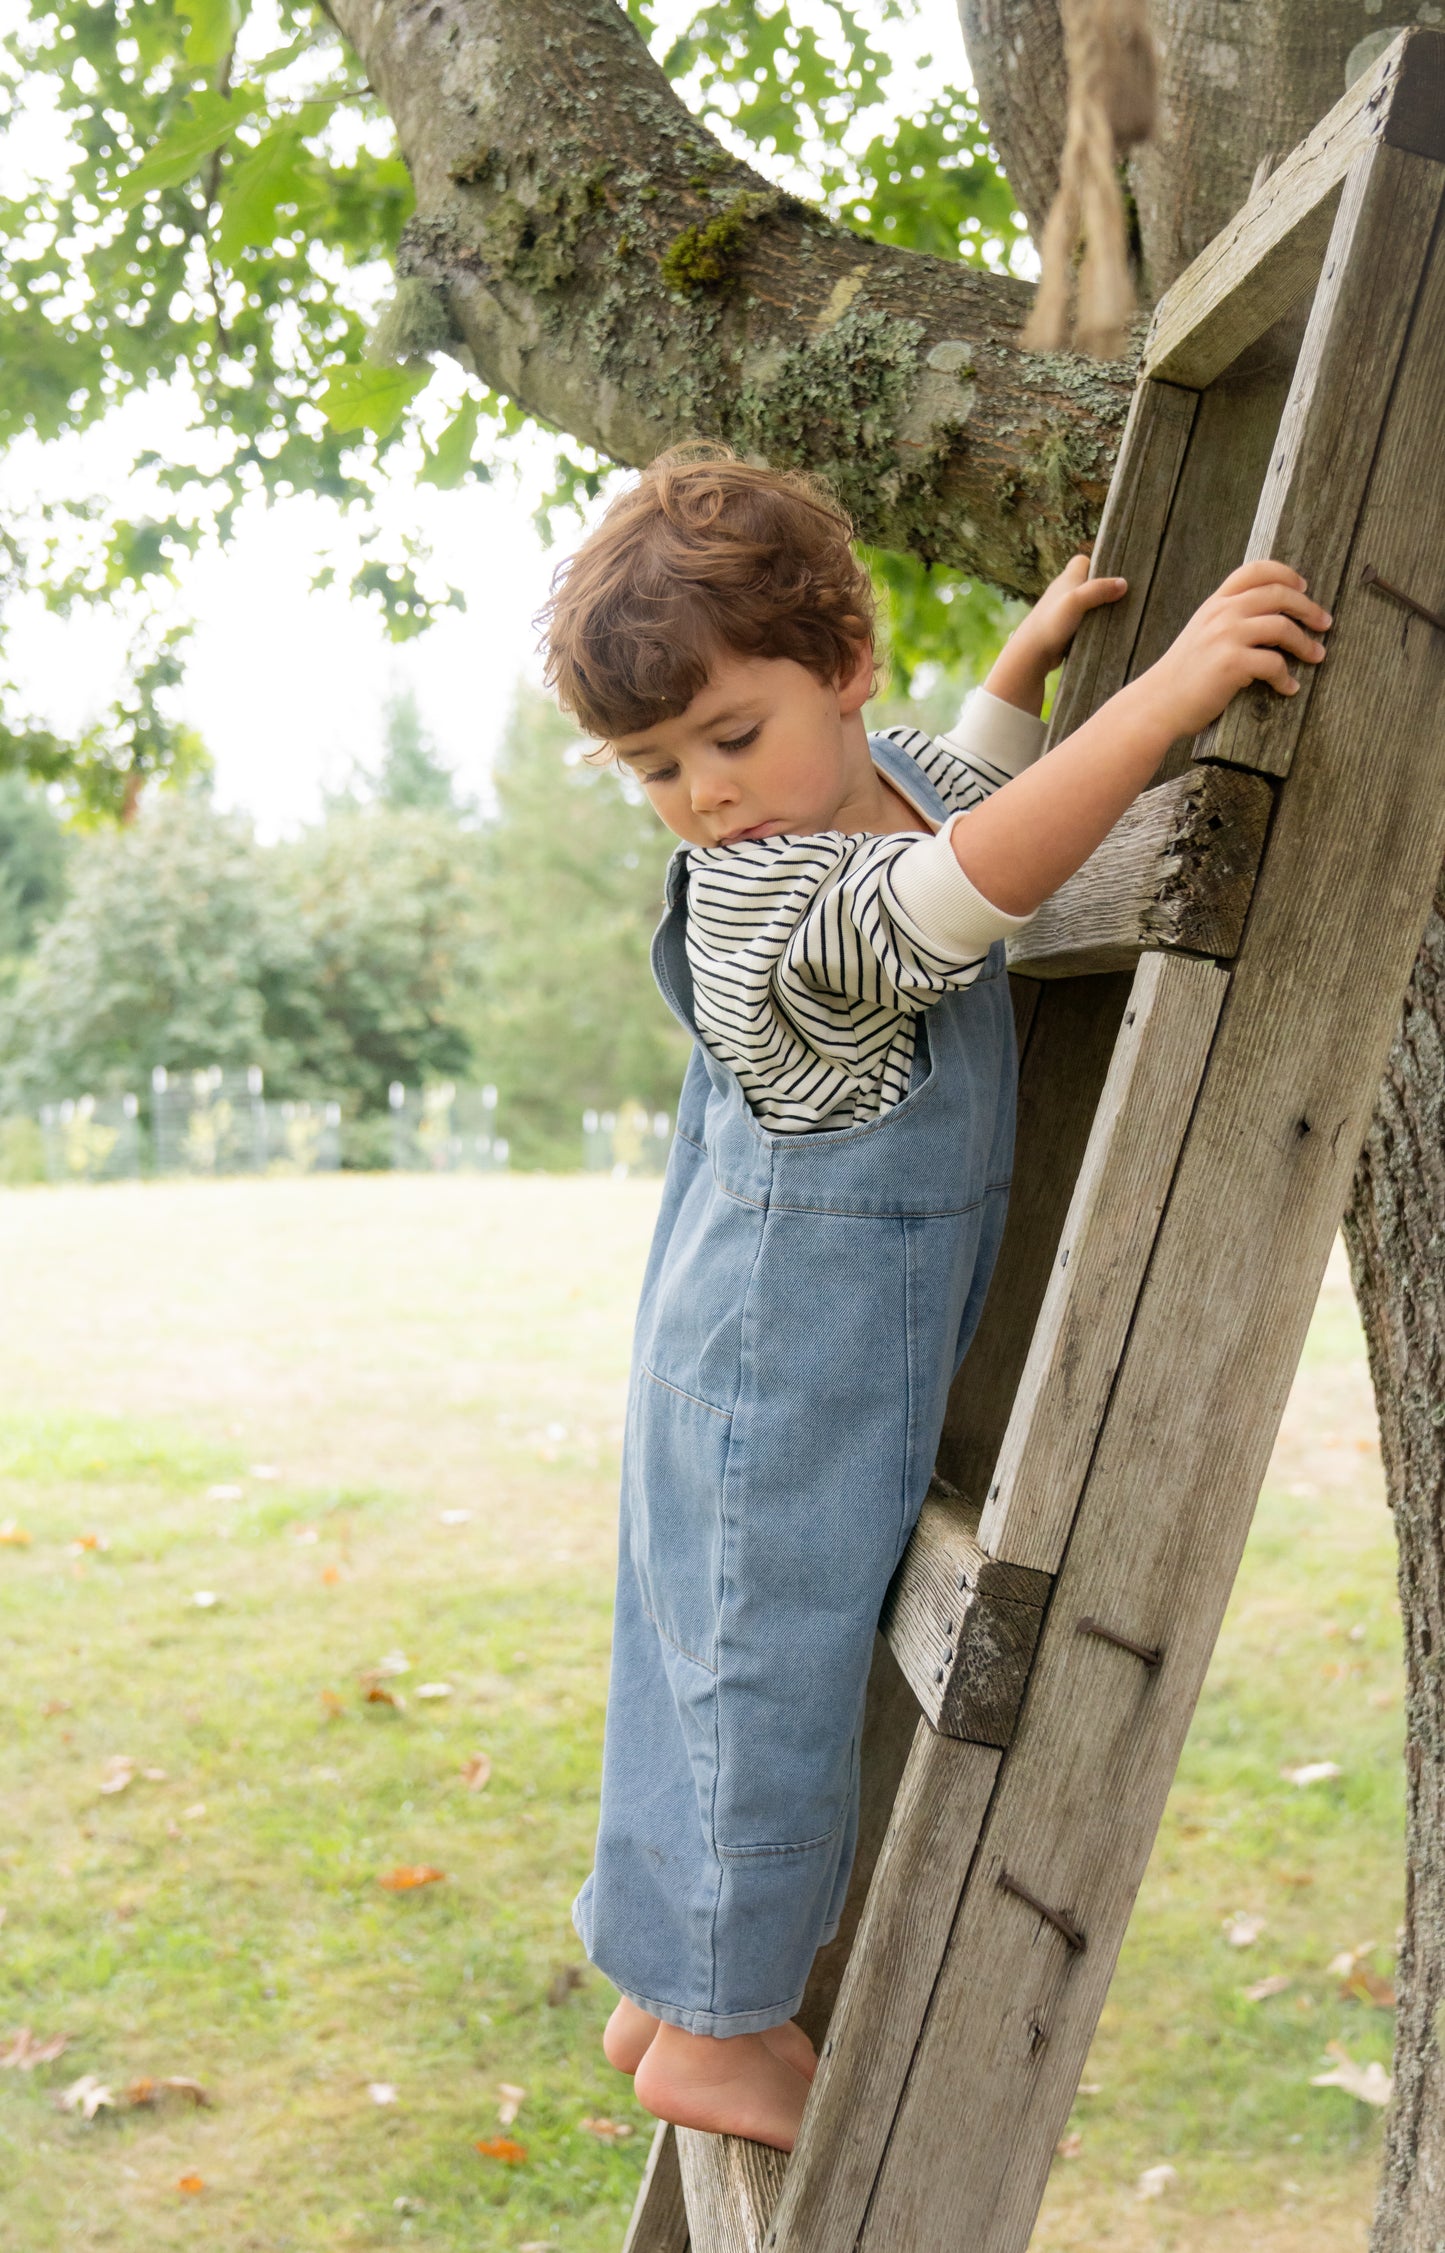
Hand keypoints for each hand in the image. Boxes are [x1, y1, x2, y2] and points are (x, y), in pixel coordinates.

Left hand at [984, 552, 1127, 714]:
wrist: (1032, 653)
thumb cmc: (1051, 623)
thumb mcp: (1077, 601)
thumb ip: (1099, 590)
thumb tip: (1124, 584)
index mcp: (1067, 578)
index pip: (1083, 561)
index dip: (1097, 564)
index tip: (1112, 574)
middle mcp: (1066, 592)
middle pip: (1090, 584)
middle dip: (1105, 589)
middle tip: (1124, 596)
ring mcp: (1066, 611)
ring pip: (1090, 604)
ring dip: (1102, 609)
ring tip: (1122, 614)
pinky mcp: (1067, 629)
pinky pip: (1086, 622)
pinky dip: (1095, 624)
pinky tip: (1108, 630)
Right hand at [1135, 559, 1330, 739]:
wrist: (1158, 702)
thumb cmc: (1183, 674)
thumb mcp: (1201, 633)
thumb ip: (1227, 618)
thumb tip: (1267, 617)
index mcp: (1216, 603)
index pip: (1255, 570)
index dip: (1286, 573)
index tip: (1304, 587)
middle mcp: (1222, 613)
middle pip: (1279, 594)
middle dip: (1309, 608)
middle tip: (1324, 623)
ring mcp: (1226, 636)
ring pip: (1282, 627)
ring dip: (1306, 643)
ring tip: (1317, 655)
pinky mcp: (1232, 663)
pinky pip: (1275, 664)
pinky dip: (1287, 678)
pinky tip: (1289, 688)